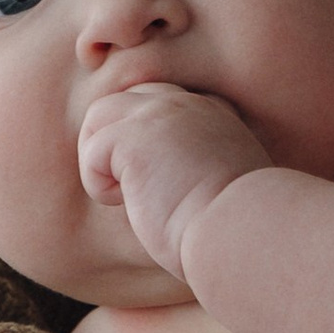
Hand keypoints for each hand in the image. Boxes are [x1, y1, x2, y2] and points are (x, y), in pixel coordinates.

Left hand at [78, 82, 267, 278]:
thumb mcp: (225, 183)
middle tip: (133, 187)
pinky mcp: (134, 137)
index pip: (161, 102)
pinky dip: (100, 185)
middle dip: (115, 142)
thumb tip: (159, 180)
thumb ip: (198, 163)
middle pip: (125, 100)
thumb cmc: (237, 227)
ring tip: (125, 193)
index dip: (148, 140)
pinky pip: (92, 152)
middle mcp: (187, 103)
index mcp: (215, 113)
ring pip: (99, 116)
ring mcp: (159, 114)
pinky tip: (130, 204)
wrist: (242, 232)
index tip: (164, 181)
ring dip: (100, 157)